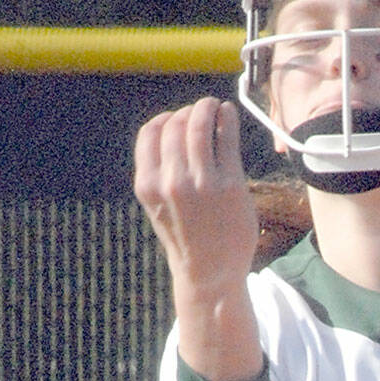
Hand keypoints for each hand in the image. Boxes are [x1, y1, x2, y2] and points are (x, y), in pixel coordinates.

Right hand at [134, 98, 264, 380]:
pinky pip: (227, 139)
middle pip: (175, 125)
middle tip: (203, 108)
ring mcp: (202, 183)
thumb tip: (172, 127)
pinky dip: (227, 119)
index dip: (165, 119)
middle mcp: (171, 182)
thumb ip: (158, 171)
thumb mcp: (158, 206)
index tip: (178, 117)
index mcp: (148, 185)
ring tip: (216, 106)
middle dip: (189, 111)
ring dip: (208, 108)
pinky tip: (229, 114)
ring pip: (200, 126)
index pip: (150, 133)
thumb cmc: (186, 238)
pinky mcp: (231, 185)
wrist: (210, 274)